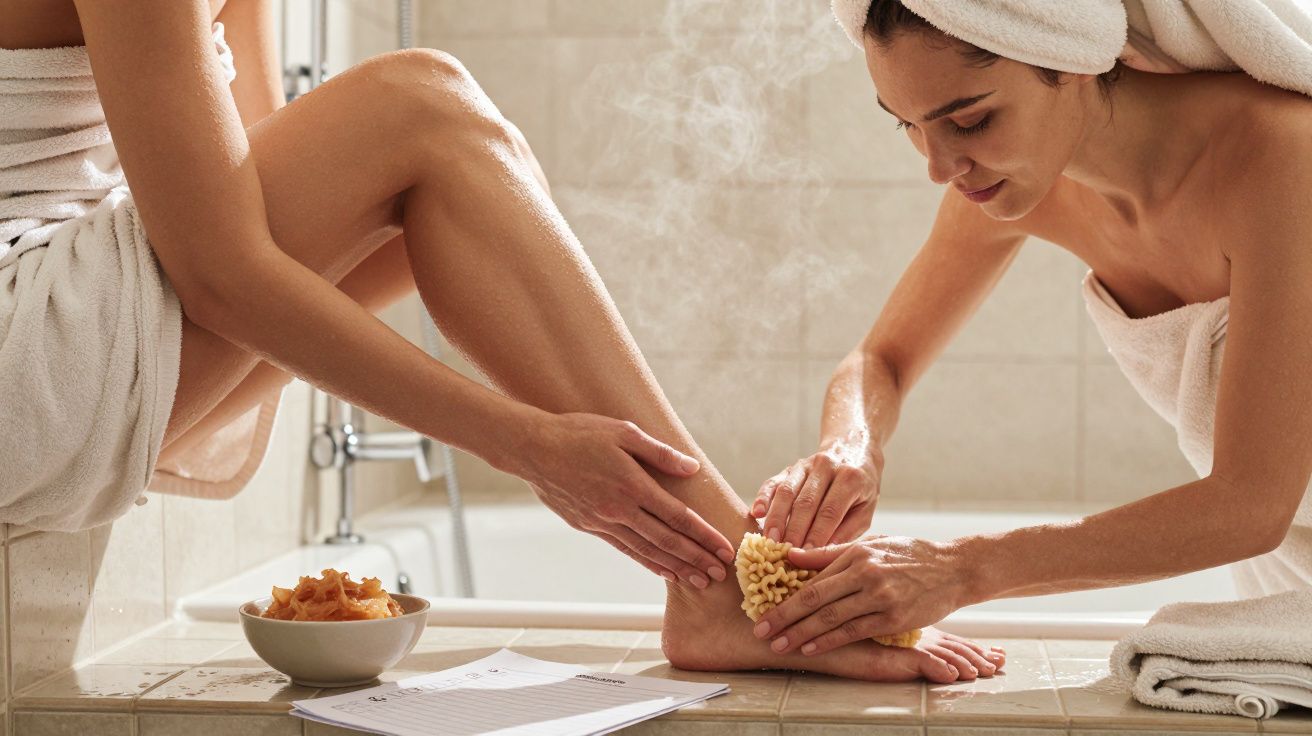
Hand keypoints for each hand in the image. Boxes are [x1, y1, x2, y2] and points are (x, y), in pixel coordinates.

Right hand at [509, 412, 734, 587]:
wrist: (534, 449)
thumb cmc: (579, 433)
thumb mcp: (623, 432)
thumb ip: (659, 453)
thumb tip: (692, 468)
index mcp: (632, 484)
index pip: (677, 516)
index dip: (704, 535)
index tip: (724, 548)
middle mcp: (619, 508)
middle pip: (667, 540)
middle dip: (696, 558)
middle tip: (720, 574)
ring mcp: (603, 521)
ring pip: (647, 550)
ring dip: (675, 567)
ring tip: (698, 580)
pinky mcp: (589, 526)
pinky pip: (625, 549)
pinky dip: (647, 562)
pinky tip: (663, 570)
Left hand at [750, 535, 969, 656]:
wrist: (954, 567)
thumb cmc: (909, 554)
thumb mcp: (871, 544)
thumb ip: (830, 552)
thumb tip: (790, 555)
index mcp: (856, 553)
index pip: (812, 577)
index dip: (785, 594)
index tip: (762, 606)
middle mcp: (865, 573)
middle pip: (815, 597)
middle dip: (784, 616)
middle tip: (760, 630)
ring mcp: (880, 596)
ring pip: (831, 618)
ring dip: (801, 633)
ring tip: (779, 644)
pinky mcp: (894, 617)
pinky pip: (854, 631)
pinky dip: (830, 641)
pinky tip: (811, 647)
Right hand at [752, 436, 881, 548]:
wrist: (853, 450)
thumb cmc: (861, 489)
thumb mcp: (865, 510)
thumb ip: (847, 531)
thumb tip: (824, 554)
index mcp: (850, 478)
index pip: (830, 511)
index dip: (817, 534)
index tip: (807, 554)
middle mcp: (826, 466)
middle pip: (806, 502)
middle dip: (794, 530)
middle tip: (785, 552)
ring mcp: (805, 465)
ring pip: (787, 492)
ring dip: (776, 517)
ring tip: (770, 539)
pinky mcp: (790, 467)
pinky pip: (773, 482)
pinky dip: (763, 497)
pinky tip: (757, 513)